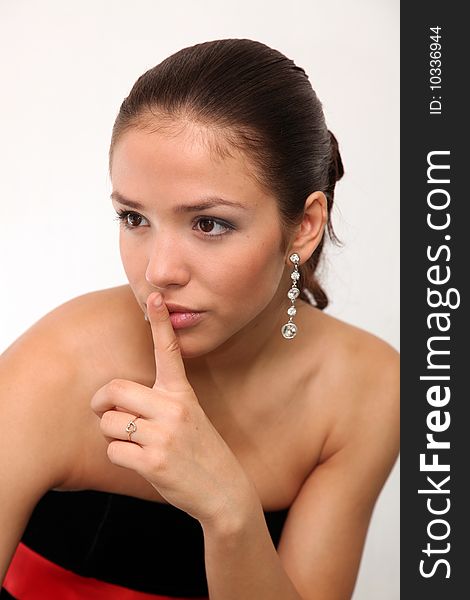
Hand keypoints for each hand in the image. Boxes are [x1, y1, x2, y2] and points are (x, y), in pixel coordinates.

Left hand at [91, 291, 254, 524]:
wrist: (224, 490)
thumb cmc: (200, 450)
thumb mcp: (188, 416)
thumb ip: (159, 401)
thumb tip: (115, 398)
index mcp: (182, 393)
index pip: (169, 351)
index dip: (161, 323)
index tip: (155, 297)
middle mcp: (174, 408)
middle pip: (115, 389)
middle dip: (101, 402)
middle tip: (105, 411)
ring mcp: (164, 435)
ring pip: (109, 422)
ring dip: (112, 434)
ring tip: (134, 443)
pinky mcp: (153, 461)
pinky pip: (113, 450)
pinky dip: (118, 456)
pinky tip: (140, 462)